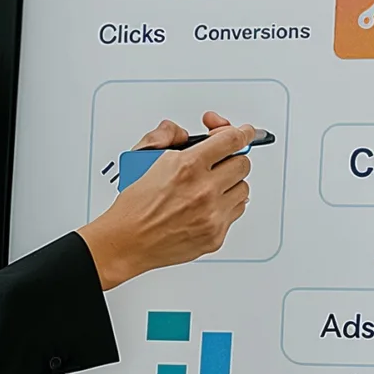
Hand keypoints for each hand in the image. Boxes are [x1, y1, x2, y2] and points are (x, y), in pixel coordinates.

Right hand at [78, 110, 255, 287]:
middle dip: (231, 159)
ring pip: (243, 189)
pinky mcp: (216, 235)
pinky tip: (207, 206)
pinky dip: (225, 206)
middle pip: (243, 164)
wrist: (127, 241)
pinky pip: (236, 212)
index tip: (246, 131)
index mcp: (188, 166)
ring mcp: (212, 215)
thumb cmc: (134, 204)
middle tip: (218, 163)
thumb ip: (167, 135)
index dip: (242, 132)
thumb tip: (186, 132)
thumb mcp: (142, 156)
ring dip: (230, 184)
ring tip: (209, 187)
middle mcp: (204, 191)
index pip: (232, 140)